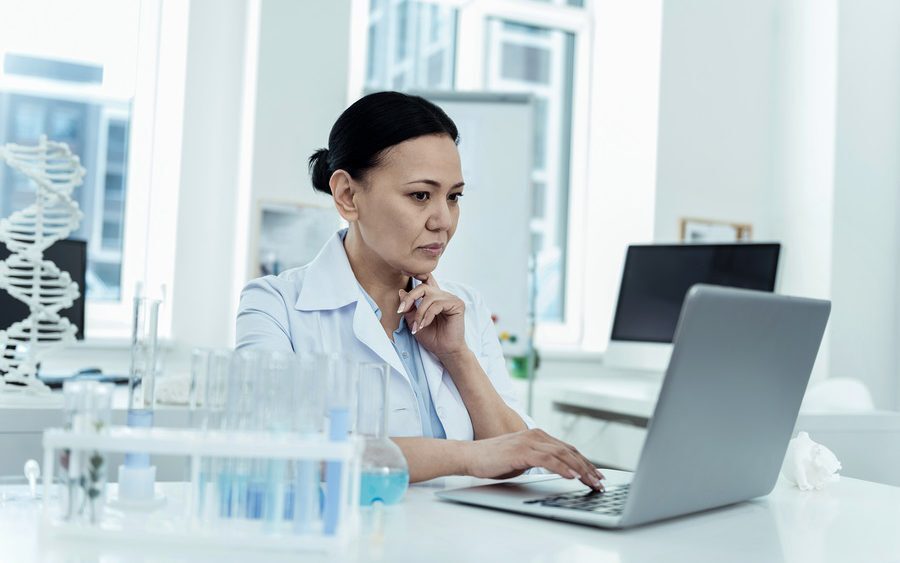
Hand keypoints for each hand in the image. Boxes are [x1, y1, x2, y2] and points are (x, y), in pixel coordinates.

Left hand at [397, 273, 466, 358]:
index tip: (404, 271)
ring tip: (417, 326)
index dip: (417, 274)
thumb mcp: (414, 321)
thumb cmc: (432, 337)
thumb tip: (401, 292)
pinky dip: (428, 315)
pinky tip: (425, 324)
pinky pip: (437, 304)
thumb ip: (408, 307)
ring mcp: (451, 298)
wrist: (444, 350)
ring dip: (420, 313)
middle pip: (423, 287)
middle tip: (401, 310)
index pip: (426, 280)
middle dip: (410, 298)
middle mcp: (442, 295)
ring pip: (429, 297)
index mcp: (433, 298)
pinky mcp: (457, 304)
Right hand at [461, 429, 604, 490]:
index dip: (584, 462)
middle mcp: (536, 436)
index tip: (596, 475)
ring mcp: (529, 442)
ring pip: (563, 455)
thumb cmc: (493, 461)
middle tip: (600, 482)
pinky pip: (548, 459)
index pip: (567, 450)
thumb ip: (539, 461)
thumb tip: (557, 470)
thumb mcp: (522, 461)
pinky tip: (572, 476)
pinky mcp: (522, 451)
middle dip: (588, 468)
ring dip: (580, 470)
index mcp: (538, 437)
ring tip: (591, 482)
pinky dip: (562, 468)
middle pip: (570, 451)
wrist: (471, 456)